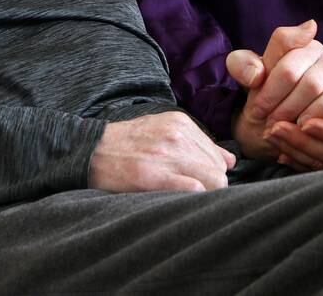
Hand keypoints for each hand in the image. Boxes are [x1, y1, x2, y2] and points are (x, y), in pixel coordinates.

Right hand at [88, 111, 235, 192]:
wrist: (92, 150)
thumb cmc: (129, 144)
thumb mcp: (165, 131)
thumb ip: (198, 143)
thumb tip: (230, 161)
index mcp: (182, 124)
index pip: (219, 156)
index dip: (212, 174)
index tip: (199, 182)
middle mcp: (178, 136)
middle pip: (219, 171)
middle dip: (212, 186)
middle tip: (193, 194)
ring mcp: (167, 155)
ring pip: (212, 181)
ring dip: (204, 194)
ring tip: (184, 197)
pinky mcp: (154, 176)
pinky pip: (193, 190)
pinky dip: (193, 197)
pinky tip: (179, 199)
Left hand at [226, 20, 322, 158]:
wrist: (277, 125)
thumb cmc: (263, 99)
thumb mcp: (246, 78)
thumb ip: (244, 64)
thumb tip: (260, 71)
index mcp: (304, 46)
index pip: (288, 67)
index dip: (270, 93)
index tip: (257, 112)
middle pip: (312, 83)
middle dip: (289, 109)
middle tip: (273, 127)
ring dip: (313, 117)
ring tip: (294, 130)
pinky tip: (315, 134)